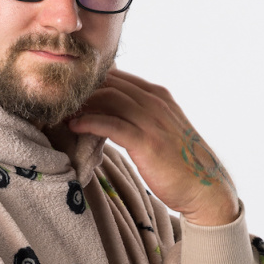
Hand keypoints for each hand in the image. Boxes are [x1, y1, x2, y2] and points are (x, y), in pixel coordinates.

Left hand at [67, 68, 238, 225]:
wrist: (204, 186)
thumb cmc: (180, 162)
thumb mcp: (162, 128)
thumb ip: (141, 116)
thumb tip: (113, 114)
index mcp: (158, 95)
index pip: (118, 77)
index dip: (92, 81)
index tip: (71, 91)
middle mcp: (155, 101)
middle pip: (111, 83)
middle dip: (83, 89)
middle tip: (59, 99)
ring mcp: (152, 119)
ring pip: (109, 98)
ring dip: (82, 103)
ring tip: (61, 112)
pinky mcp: (146, 141)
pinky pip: (111, 124)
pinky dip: (89, 122)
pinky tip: (74, 126)